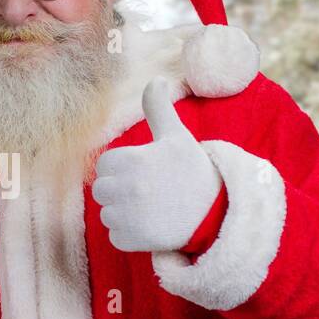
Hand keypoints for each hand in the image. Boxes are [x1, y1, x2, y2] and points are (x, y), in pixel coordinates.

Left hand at [91, 76, 221, 252]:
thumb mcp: (177, 137)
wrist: (217, 213)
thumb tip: (157, 78)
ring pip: (107, 213)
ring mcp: (129, 216)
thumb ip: (159, 109)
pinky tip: (152, 225)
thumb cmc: (193, 171)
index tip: (144, 170)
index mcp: (133, 160)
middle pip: (101, 190)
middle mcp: (128, 189)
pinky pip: (115, 236)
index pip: (105, 164)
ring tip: (152, 208)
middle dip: (119, 190)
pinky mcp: (133, 240)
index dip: (122, 167)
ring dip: (123, 213)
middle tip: (147, 190)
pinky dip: (129, 234)